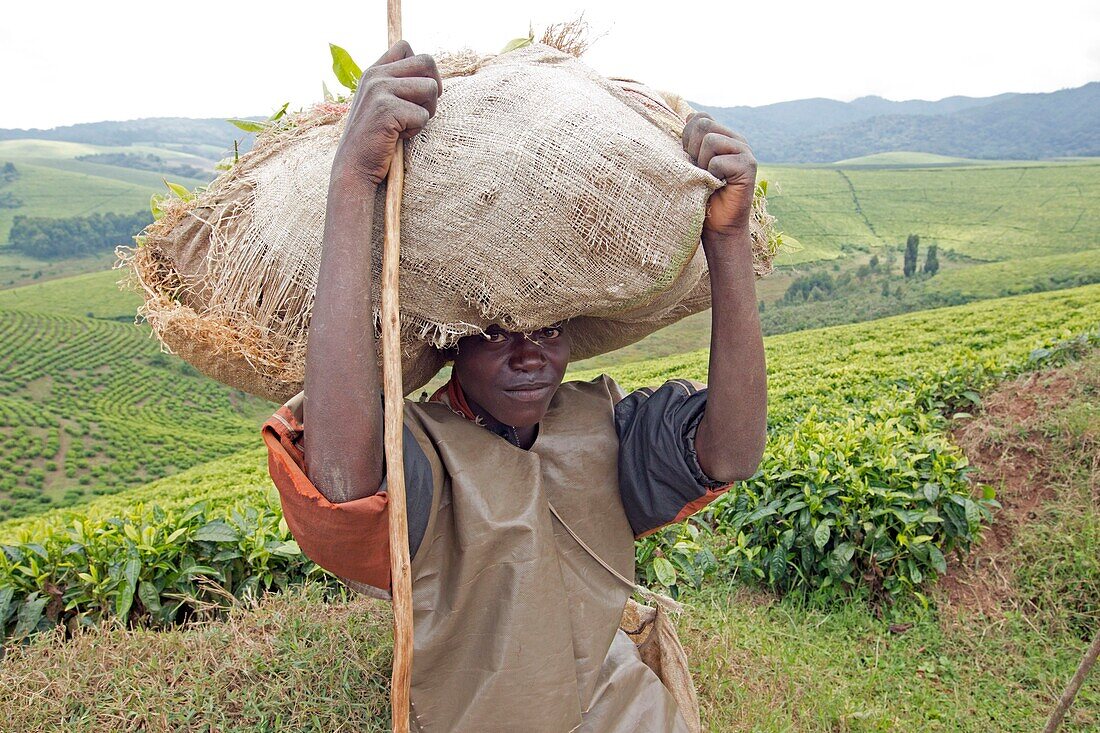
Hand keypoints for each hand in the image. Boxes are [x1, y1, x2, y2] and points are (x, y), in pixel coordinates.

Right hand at [333, 41, 441, 185]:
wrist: (354, 167)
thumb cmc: (374, 139)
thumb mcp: (382, 104)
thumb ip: (398, 85)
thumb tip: (431, 75)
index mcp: (373, 71)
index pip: (406, 47)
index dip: (422, 68)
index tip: (419, 91)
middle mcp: (375, 75)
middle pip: (427, 61)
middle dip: (433, 88)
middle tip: (421, 109)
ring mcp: (379, 90)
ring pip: (430, 88)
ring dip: (427, 111)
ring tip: (406, 125)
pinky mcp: (386, 108)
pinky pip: (422, 115)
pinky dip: (416, 130)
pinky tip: (398, 137)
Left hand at [682, 112, 756, 240]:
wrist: (718, 226)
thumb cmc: (701, 196)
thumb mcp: (691, 164)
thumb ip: (691, 141)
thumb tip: (689, 116)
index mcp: (722, 135)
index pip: (699, 117)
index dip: (687, 137)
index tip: (690, 160)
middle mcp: (735, 139)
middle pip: (703, 124)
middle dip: (692, 149)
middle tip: (699, 171)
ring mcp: (744, 151)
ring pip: (710, 141)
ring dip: (702, 164)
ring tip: (709, 179)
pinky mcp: (749, 166)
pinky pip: (718, 161)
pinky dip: (712, 176)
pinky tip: (718, 186)